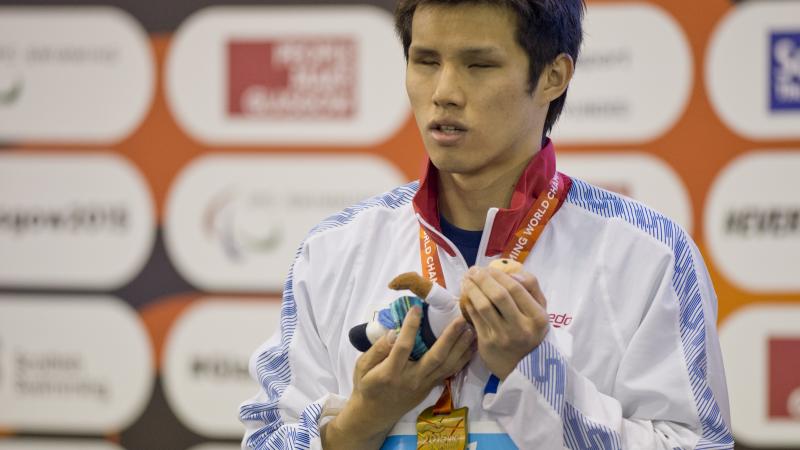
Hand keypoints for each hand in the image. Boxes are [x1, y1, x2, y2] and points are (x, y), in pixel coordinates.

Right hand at [322, 306, 474, 448]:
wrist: (374, 415)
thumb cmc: (367, 386)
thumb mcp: (362, 367)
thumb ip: (377, 350)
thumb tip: (393, 332)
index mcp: (390, 372)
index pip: (403, 347)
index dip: (410, 327)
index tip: (417, 308)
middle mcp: (412, 379)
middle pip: (435, 358)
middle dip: (450, 337)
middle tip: (460, 319)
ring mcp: (424, 385)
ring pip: (447, 366)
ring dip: (461, 347)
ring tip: (471, 328)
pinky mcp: (431, 388)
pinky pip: (450, 373)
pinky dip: (462, 359)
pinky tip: (471, 346)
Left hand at [460, 266, 548, 380]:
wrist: (523, 367)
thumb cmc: (530, 332)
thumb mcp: (540, 311)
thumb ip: (531, 288)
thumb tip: (512, 272)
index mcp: (538, 317)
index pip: (516, 288)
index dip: (498, 274)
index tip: (488, 268)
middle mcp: (521, 327)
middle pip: (498, 295)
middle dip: (483, 279)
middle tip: (474, 270)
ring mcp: (503, 337)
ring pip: (483, 306)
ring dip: (472, 289)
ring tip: (467, 280)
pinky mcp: (487, 344)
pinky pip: (474, 317)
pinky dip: (468, 303)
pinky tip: (466, 295)